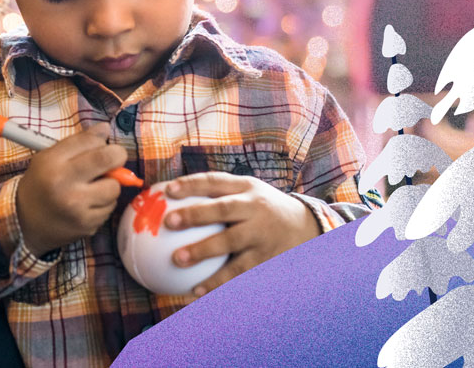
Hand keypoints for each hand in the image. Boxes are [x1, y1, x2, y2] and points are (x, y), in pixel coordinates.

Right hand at [16, 125, 126, 255]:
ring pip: (114, 188)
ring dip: (109, 185)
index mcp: (54, 165)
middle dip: (116, 157)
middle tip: (112, 160)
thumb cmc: (41, 183)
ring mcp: (78, 209)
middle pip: (108, 160)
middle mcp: (65, 187)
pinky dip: (104, 203)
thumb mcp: (49, 157)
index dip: (103, 140)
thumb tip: (105, 128)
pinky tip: (89, 203)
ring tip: (93, 186)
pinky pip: (110, 208)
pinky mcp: (87, 226)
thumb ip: (78, 142)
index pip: (90, 142)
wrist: (25, 221)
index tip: (104, 144)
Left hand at [164, 171, 320, 296]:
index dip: (192, 184)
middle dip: (195, 214)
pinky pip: (239, 272)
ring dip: (203, 251)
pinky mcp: (265, 259)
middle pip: (223, 210)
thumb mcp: (248, 192)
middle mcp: (255, 209)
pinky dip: (218, 282)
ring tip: (178, 260)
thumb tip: (168, 196)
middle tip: (169, 221)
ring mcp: (261, 234)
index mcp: (246, 188)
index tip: (168, 190)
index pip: (216, 182)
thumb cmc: (262, 208)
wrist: (305, 228)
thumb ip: (216, 193)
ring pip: (231, 243)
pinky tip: (196, 291)